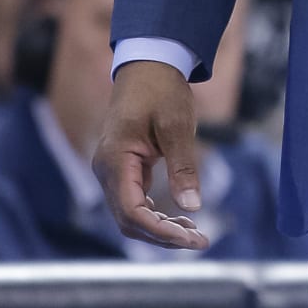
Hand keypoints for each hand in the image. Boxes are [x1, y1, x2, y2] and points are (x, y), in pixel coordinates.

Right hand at [93, 59, 208, 250]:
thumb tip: (193, 207)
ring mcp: (112, 171)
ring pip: (130, 216)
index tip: (193, 238)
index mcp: (115, 160)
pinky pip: (135, 203)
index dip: (161, 231)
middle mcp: (106, 170)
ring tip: (196, 233)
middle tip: (201, 241)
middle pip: (129, 221)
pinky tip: (182, 219)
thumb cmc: (161, 91)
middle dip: (163, 236)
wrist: (147, 66)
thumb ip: (184, 166)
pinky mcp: (123, 170)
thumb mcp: (177, 126)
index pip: (132, 212)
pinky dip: (157, 215)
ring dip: (161, 229)